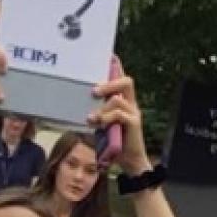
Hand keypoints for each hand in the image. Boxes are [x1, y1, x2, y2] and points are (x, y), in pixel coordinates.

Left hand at [89, 58, 150, 174]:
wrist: (130, 161)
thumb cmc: (114, 142)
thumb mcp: (103, 124)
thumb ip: (97, 113)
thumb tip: (81, 105)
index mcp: (124, 102)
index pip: (122, 80)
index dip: (117, 67)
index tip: (110, 56)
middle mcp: (131, 104)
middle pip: (126, 82)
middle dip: (109, 83)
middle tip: (93, 92)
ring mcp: (134, 113)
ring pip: (119, 99)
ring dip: (102, 108)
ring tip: (91, 118)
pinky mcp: (134, 124)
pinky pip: (120, 114)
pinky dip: (106, 118)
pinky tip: (97, 123)